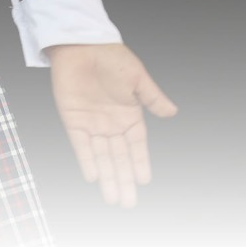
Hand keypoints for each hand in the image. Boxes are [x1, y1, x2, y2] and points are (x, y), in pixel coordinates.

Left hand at [44, 42, 177, 208]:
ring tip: (113, 198)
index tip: (144, 181)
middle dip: (124, 179)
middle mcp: (111, 124)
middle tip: (128, 202)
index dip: (140, 162)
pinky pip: (81, 145)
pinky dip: (87, 160)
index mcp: (129, 115)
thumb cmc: (111, 57)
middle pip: (119, 157)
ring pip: (102, 156)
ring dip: (107, 177)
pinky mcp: (73, 120)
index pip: (136, 146)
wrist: (80, 44)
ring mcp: (92, 123)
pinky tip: (93, 176)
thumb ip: (152, 97)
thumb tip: (172, 112)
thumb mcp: (137, 77)